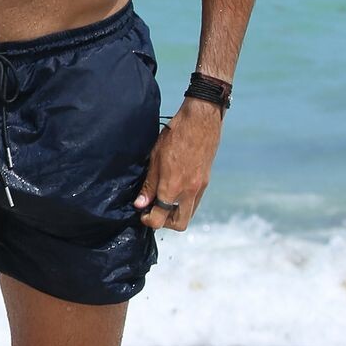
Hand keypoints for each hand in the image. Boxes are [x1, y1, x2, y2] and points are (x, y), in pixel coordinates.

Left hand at [134, 99, 222, 231]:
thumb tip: (140, 204)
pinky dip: (184, 203)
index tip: (142, 212)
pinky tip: (174, 190)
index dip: (148, 220)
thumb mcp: (155, 158)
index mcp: (173, 186)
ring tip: (163, 200)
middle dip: (165, 223)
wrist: (201, 121)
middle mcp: (189, 191)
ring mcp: (200, 187)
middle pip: (179, 224)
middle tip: (154, 210)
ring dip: (176, 214)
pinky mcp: (205, 181)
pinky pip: (195, 202)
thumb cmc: (175, 135)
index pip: (160, 218)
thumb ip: (149, 185)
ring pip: (189, 214)